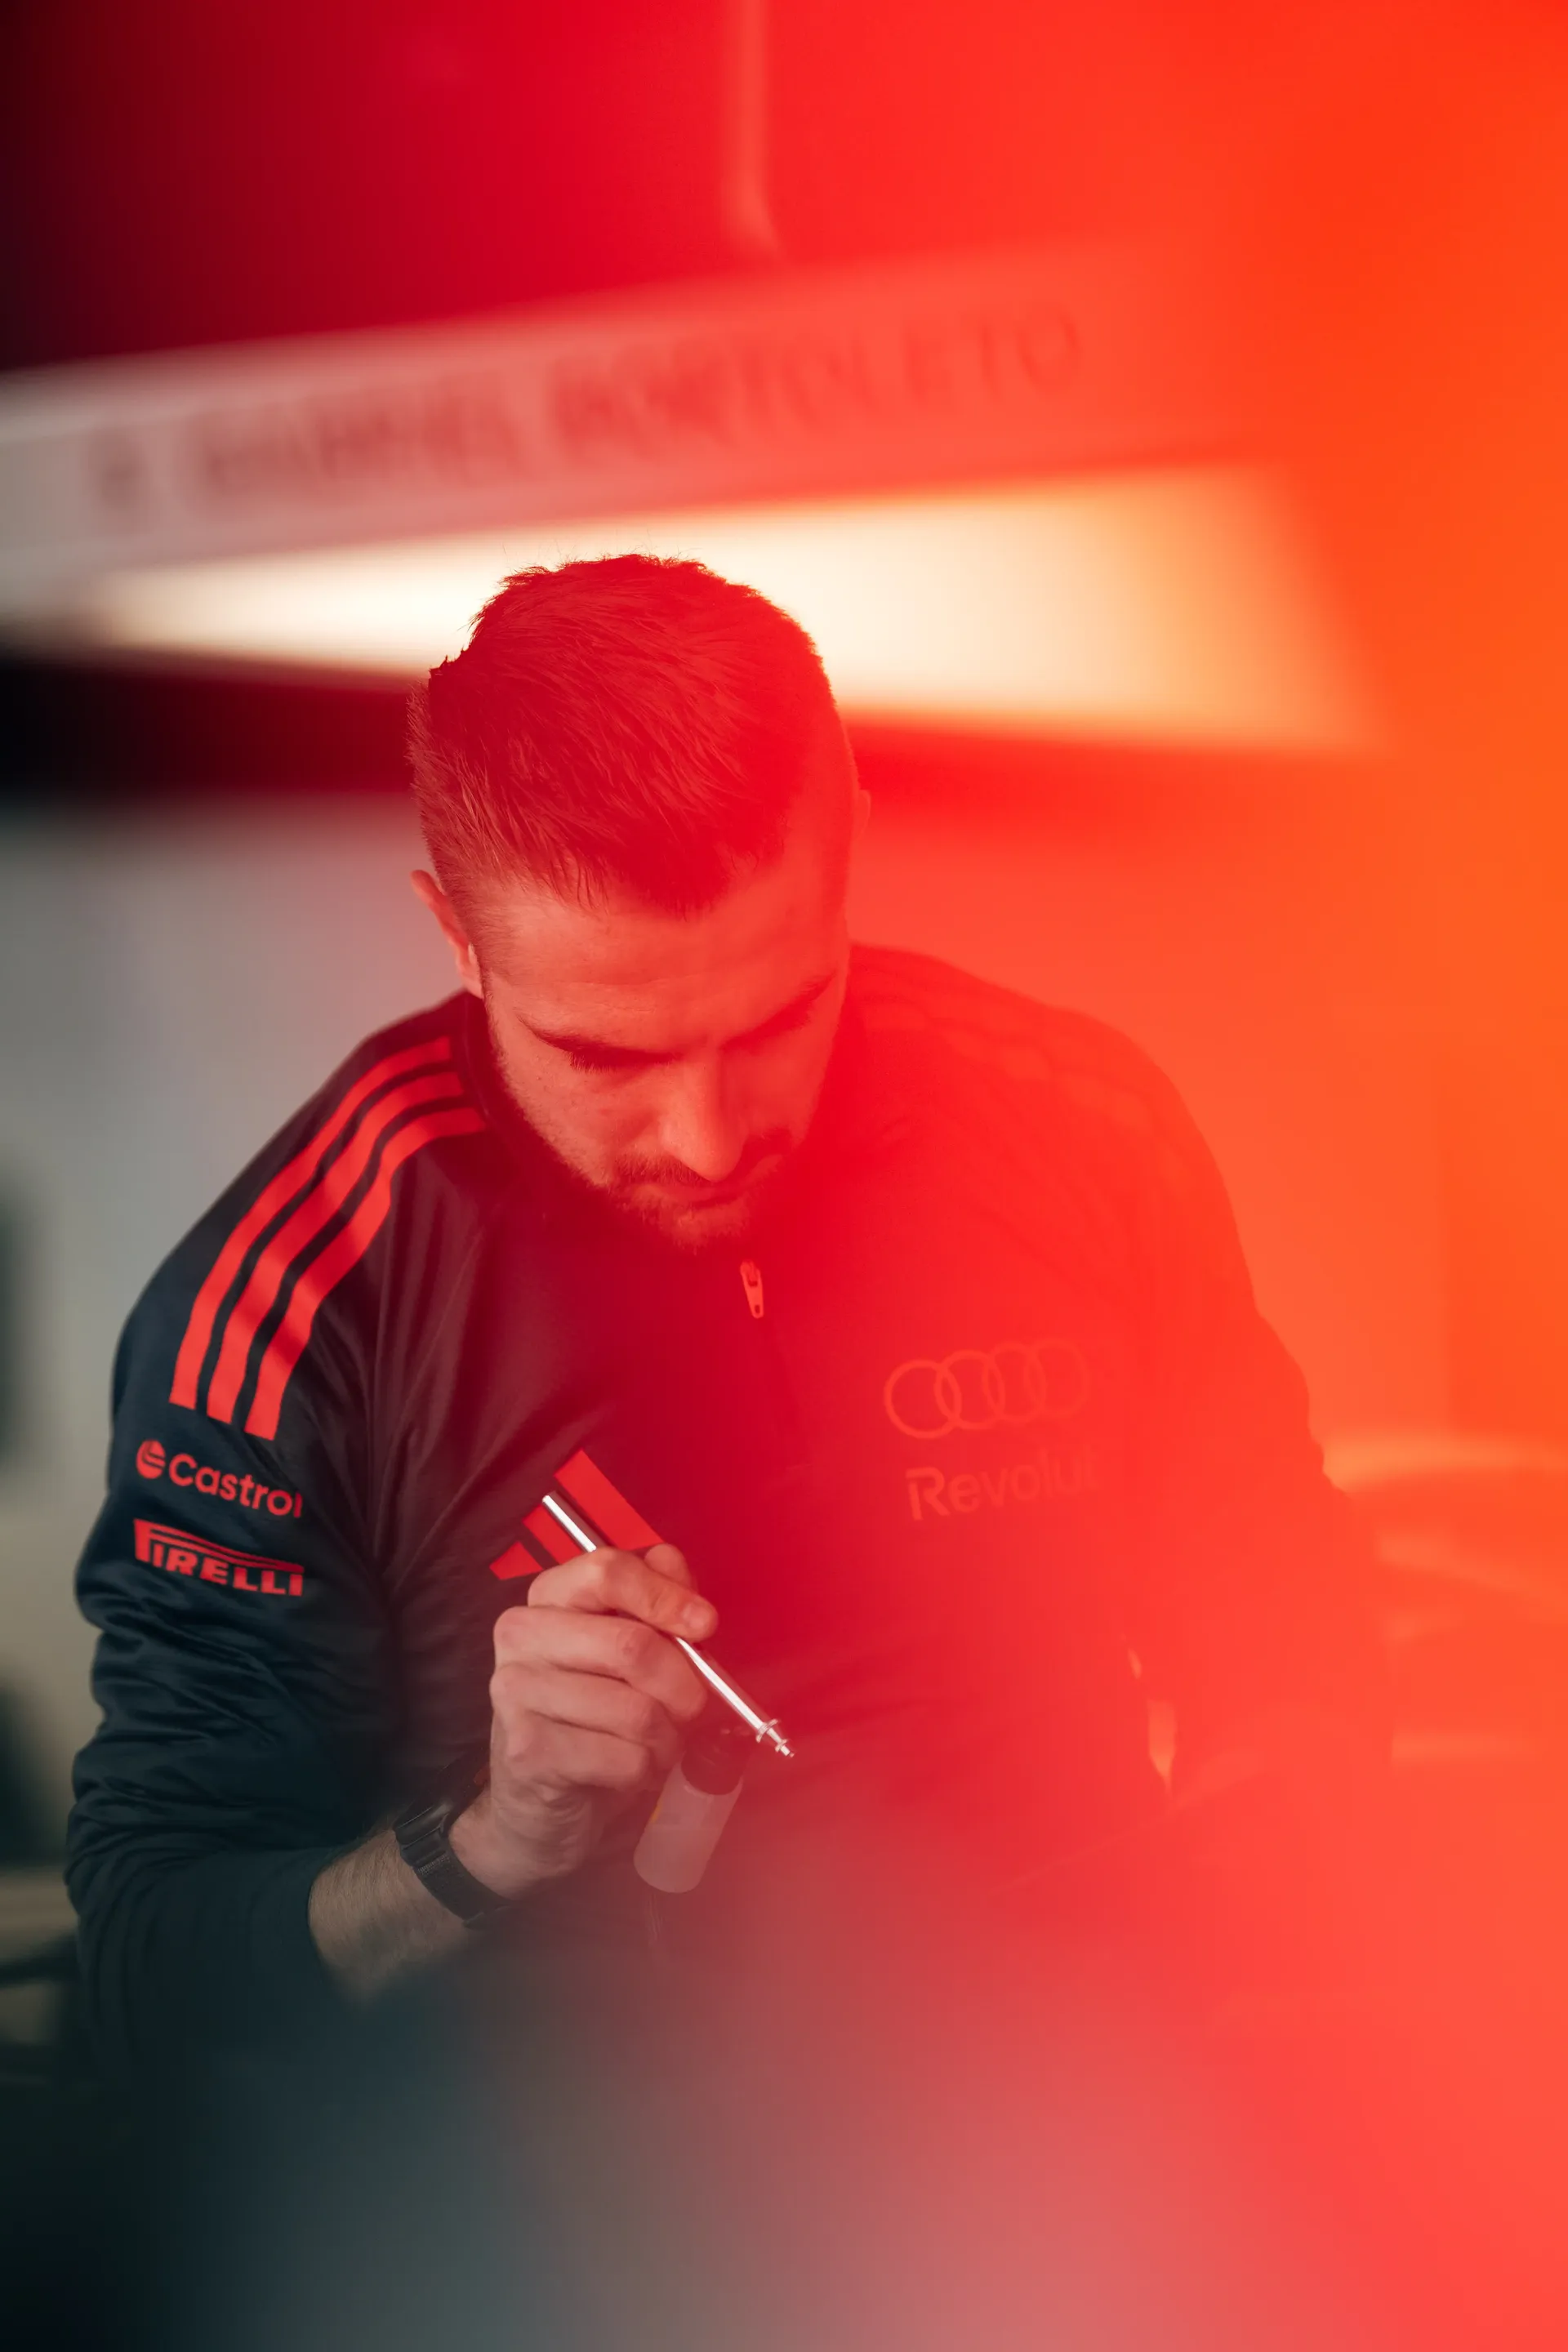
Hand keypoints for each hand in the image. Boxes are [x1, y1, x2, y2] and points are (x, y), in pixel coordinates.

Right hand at [449, 1543, 715, 1900]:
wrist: (538, 1803)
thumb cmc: (592, 1715)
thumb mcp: (625, 1649)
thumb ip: (652, 1600)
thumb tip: (674, 1566)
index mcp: (547, 1598)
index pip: (607, 1571)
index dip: (666, 1596)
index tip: (704, 1625)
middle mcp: (521, 1637)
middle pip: (632, 1645)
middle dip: (683, 1684)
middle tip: (690, 1706)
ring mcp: (517, 1694)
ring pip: (636, 1710)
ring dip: (665, 1736)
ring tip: (653, 1742)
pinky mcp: (528, 1752)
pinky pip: (624, 1758)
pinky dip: (645, 1769)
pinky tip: (628, 1769)